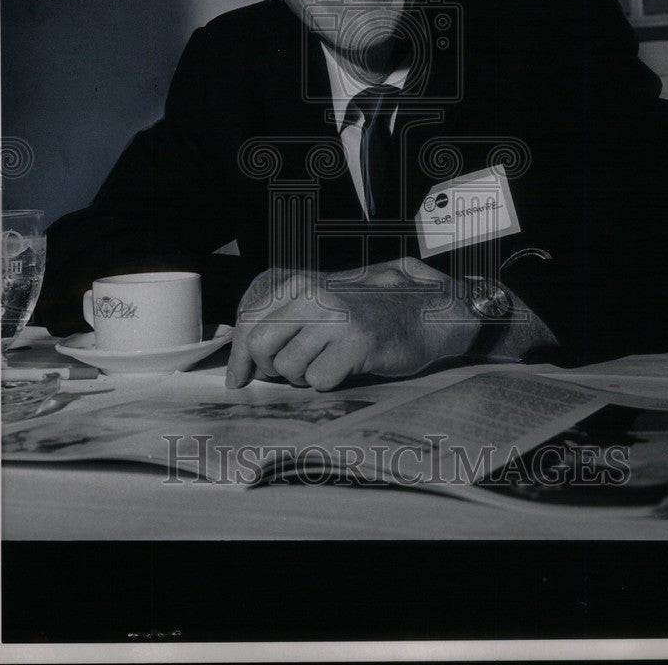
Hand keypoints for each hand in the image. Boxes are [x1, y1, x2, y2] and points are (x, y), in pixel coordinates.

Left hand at [225, 257, 480, 390]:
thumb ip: (287, 317)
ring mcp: (337, 318)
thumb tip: (244, 356)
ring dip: (304, 377)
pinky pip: (320, 382)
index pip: (250, 321)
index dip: (238, 357)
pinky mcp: (358, 343)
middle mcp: (315, 296)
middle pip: (261, 347)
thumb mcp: (325, 300)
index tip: (238, 379)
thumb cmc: (373, 311)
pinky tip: (347, 367)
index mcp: (302, 285)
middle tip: (289, 374)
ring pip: (290, 369)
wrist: (429, 310)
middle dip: (269, 370)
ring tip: (328, 363)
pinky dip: (330, 383)